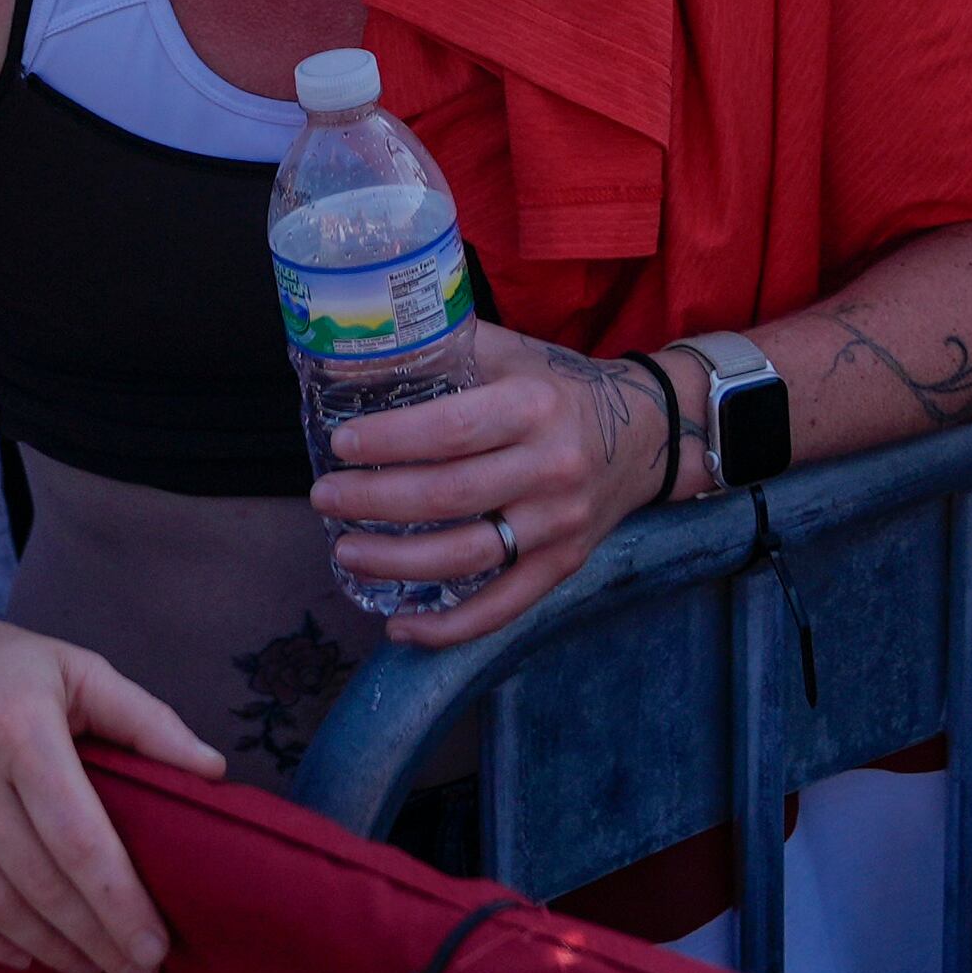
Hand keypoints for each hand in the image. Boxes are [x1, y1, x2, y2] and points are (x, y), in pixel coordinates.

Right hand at [0, 592, 214, 972]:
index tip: (156, 947)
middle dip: (96, 942)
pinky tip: (27, 953)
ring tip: (92, 968)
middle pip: (40, 885)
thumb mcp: (74, 667)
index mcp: (18, 726)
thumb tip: (214, 771)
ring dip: (50, 950)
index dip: (121, 905)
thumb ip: (146, 720)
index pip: (80, 841)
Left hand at [308, 321, 673, 645]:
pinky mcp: (564, 565)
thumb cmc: (560, 389)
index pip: (451, 429)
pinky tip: (399, 626)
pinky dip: (448, 627)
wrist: (646, 432)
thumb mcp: (515, 353)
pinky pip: (501, 607)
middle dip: (375, 502)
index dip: (391, 441)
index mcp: (534, 406)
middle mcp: (551, 467)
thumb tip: (368, 344)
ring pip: (467, 556)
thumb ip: (451, 347)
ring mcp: (559, 524)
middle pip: (449, 497)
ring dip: (397, 563)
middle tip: (325, 497)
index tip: (342, 444)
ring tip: (345, 552)